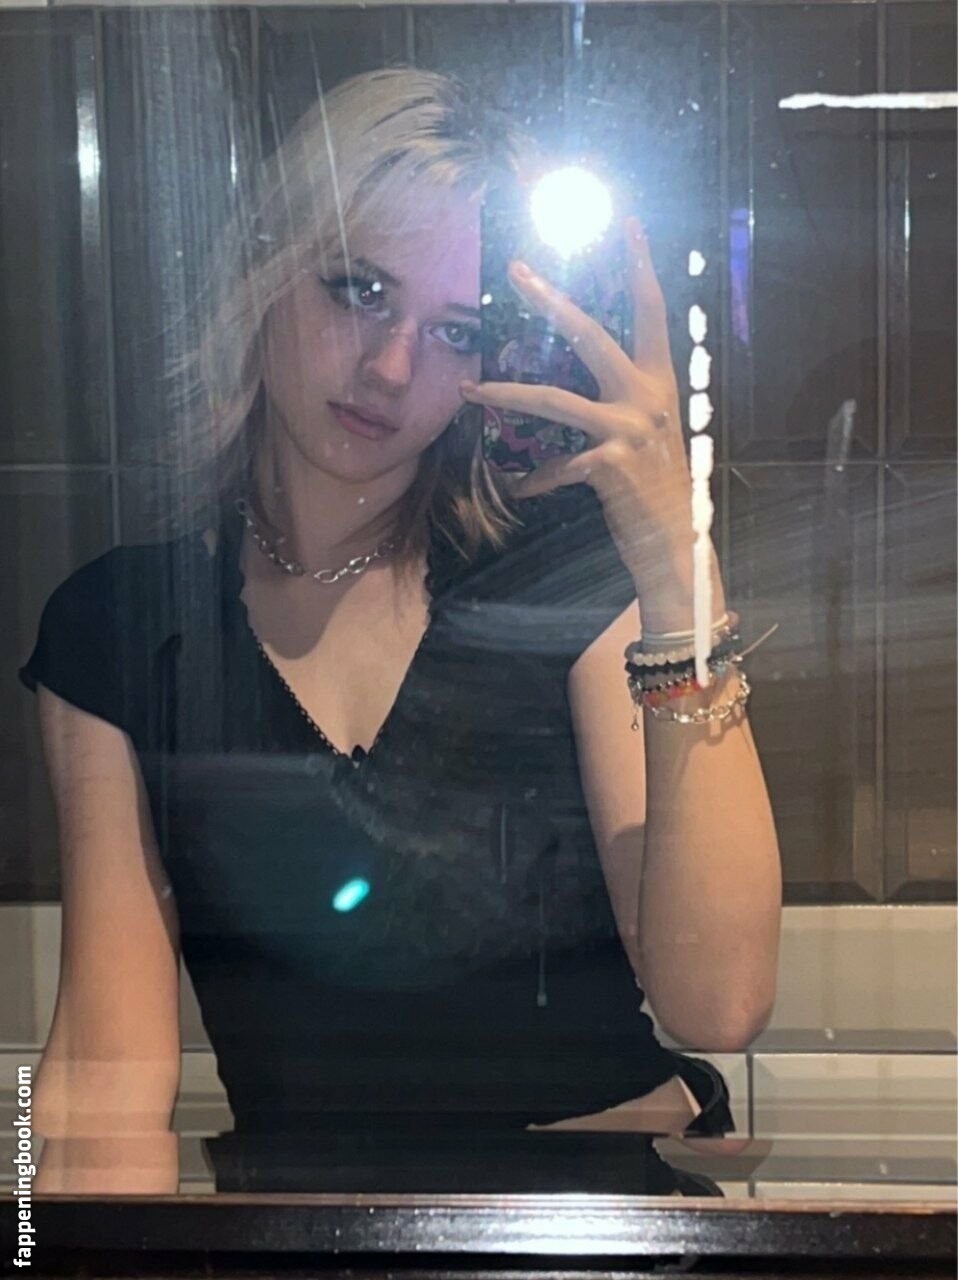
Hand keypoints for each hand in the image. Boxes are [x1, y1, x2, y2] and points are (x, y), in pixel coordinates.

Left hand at [459, 217, 712, 613]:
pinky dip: (536, 478)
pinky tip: (522, 488)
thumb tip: (587, 382)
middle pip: (593, 335)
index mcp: (659, 383)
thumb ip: (626, 402)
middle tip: (516, 270)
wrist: (675, 541)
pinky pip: (556, 466)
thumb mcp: (649, 433)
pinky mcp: (611, 466)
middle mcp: (648, 398)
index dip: (640, 265)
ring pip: (556, 400)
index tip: (626, 223)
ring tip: (471, 390)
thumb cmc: (658, 487)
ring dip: (507, 394)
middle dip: (552, 301)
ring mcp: (630, 430)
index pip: (651, 312)